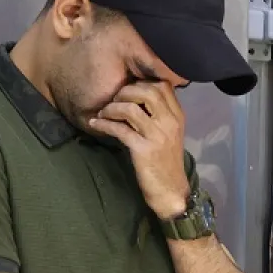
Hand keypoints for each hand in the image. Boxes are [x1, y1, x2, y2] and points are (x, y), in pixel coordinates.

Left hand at [88, 82, 191, 218]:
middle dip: (124, 91)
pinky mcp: (143, 150)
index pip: (162, 85)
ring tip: (103, 113)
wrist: (170, 191)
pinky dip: (103, 124)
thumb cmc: (166, 162)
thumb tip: (138, 94)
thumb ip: (159, 114)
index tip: (128, 90)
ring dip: (111, 108)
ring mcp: (157, 136)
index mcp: (177, 116)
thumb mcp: (169, 134)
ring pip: (130, 108)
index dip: (141, 82)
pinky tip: (95, 124)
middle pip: (146, 91)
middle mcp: (170, 122)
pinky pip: (119, 129)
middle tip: (113, 101)